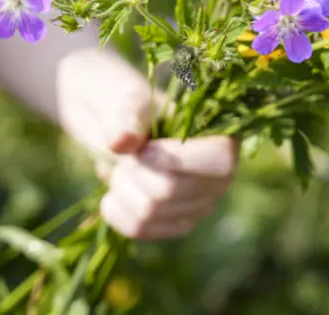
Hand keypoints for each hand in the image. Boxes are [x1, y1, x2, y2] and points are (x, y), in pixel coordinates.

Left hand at [56, 48, 236, 239]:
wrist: (106, 119)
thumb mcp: (124, 99)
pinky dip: (116, 208)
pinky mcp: (174, 223)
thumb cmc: (124, 100)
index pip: (221, 160)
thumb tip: (121, 143)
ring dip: (121, 187)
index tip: (144, 148)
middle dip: (133, 171)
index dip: (177, 160)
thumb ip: (126, 116)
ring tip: (121, 166)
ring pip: (150, 213)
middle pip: (171, 191)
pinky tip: (116, 189)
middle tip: (126, 151)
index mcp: (221, 133)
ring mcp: (198, 203)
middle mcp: (218, 174)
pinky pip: (141, 229)